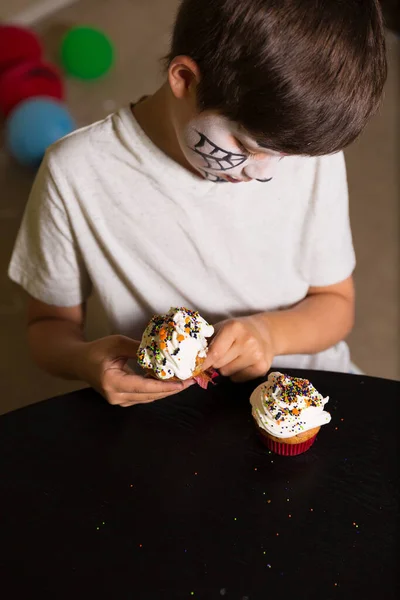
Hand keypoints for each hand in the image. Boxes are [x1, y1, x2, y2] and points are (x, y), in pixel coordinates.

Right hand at [77, 335, 193, 406]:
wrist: (79, 362)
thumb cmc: (96, 351)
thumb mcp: (117, 343)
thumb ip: (139, 348)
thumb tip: (162, 349)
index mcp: (113, 383)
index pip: (145, 387)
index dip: (167, 386)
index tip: (184, 382)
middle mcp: (116, 396)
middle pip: (150, 396)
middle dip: (172, 389)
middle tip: (191, 380)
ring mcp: (118, 401)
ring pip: (148, 398)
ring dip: (166, 390)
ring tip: (185, 381)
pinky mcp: (122, 400)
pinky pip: (143, 397)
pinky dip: (157, 390)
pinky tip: (170, 382)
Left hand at [201, 315, 274, 381]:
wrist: (267, 332)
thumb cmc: (239, 330)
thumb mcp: (222, 327)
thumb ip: (207, 340)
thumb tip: (188, 357)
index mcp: (234, 328)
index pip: (214, 352)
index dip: (203, 361)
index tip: (194, 367)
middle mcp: (247, 341)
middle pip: (219, 364)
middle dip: (214, 362)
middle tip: (220, 355)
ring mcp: (256, 355)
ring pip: (227, 373)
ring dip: (225, 368)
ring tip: (234, 357)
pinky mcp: (262, 368)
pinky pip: (237, 379)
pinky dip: (236, 374)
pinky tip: (243, 362)